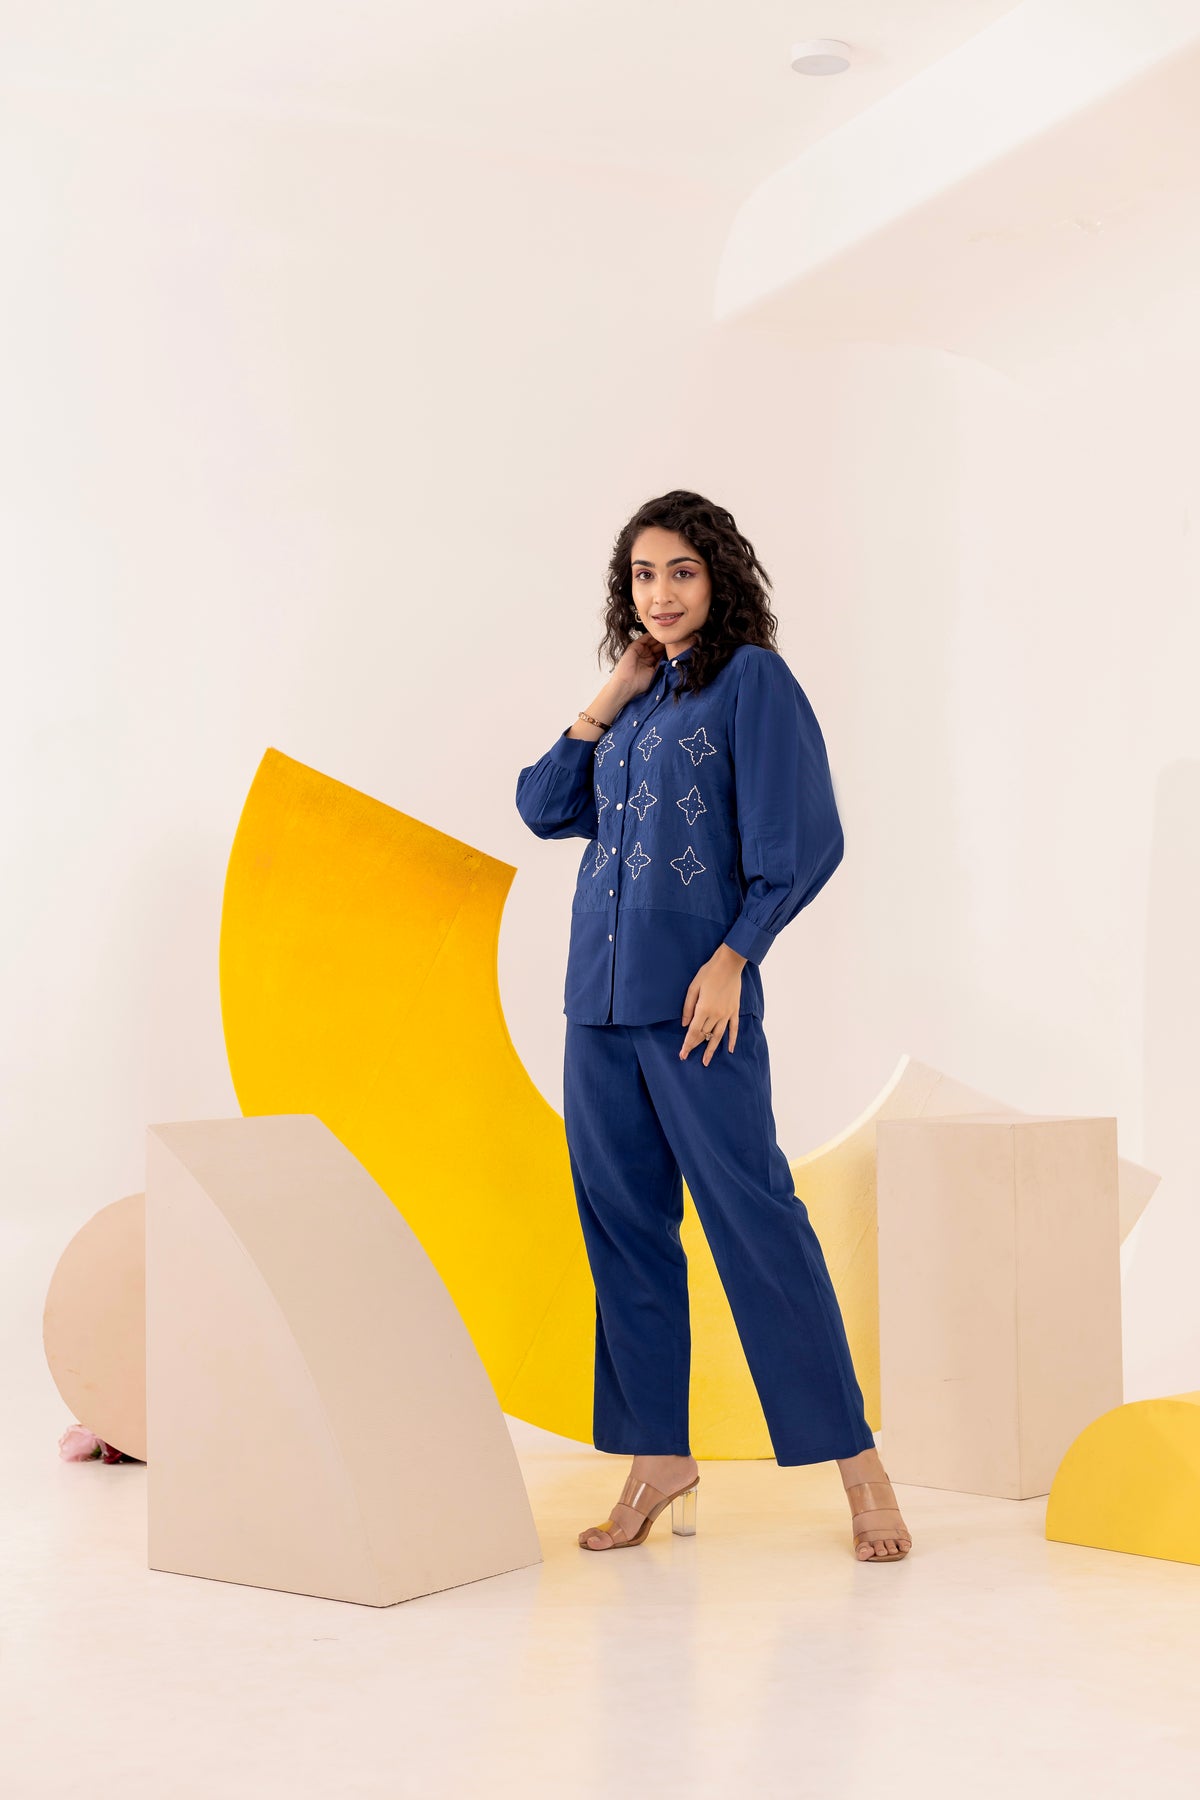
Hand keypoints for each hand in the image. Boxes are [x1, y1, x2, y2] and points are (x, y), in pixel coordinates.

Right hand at [610, 628, 697, 699]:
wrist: (627, 684)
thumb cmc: (640, 683)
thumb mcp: (656, 672)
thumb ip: (663, 664)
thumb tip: (675, 657)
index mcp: (652, 663)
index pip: (662, 653)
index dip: (670, 649)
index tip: (680, 645)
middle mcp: (646, 656)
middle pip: (658, 645)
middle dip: (667, 642)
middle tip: (676, 637)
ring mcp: (640, 651)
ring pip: (652, 641)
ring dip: (660, 637)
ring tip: (669, 634)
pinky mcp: (634, 647)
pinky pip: (644, 638)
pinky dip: (652, 635)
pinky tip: (660, 634)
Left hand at [679, 944, 745, 1064]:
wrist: (729, 964)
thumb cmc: (708, 973)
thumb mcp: (693, 987)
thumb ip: (688, 1007)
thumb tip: (685, 1024)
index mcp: (704, 1009)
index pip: (693, 1032)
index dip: (687, 1045)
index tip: (682, 1055)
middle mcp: (716, 1014)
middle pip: (704, 1035)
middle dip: (695, 1046)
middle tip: (688, 1057)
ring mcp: (727, 1013)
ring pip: (718, 1036)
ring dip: (711, 1049)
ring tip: (706, 1061)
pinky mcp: (734, 1010)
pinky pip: (734, 1029)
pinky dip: (732, 1040)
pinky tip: (730, 1049)